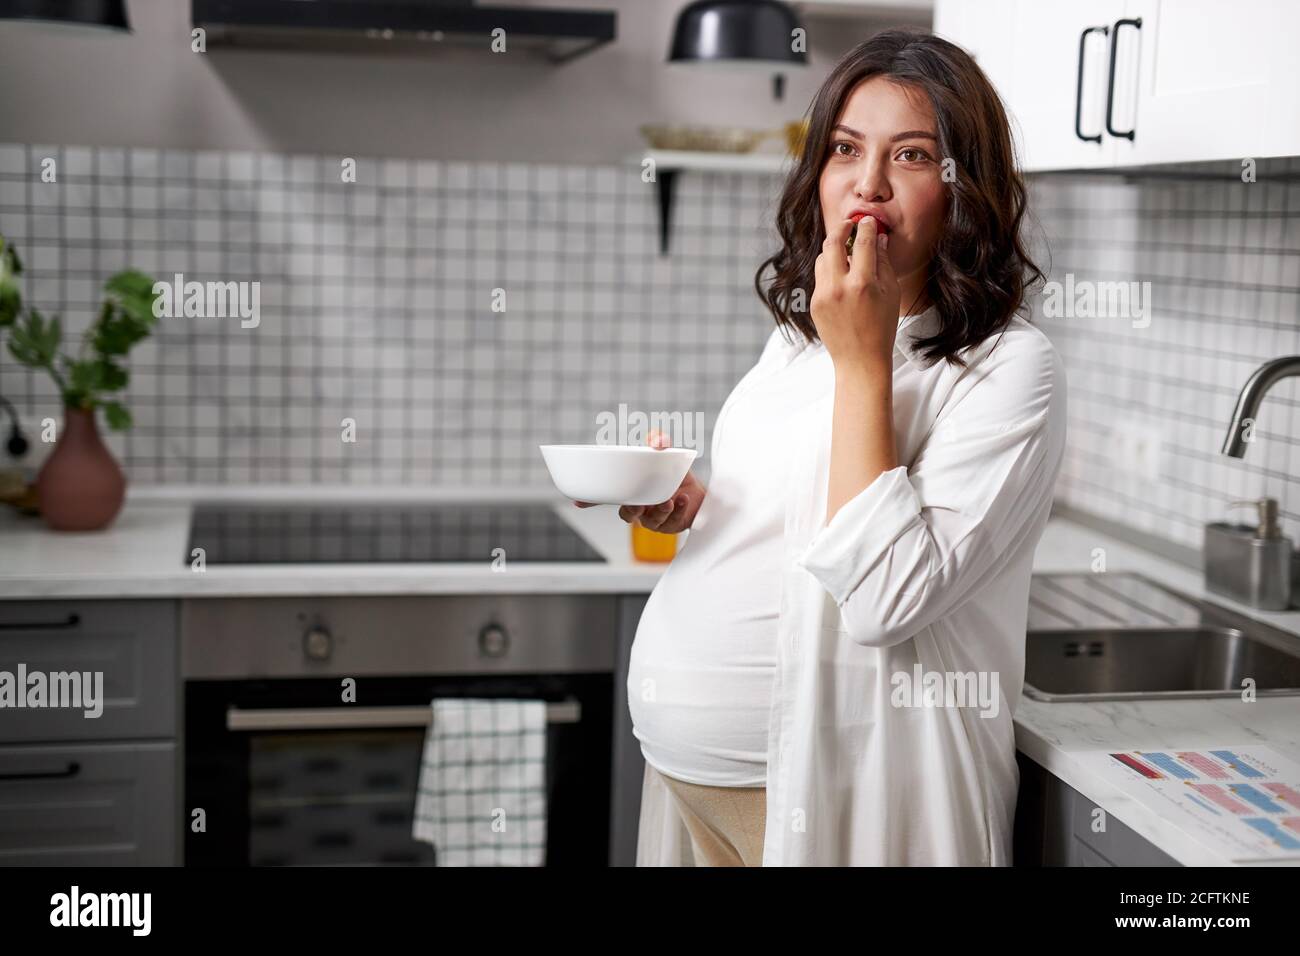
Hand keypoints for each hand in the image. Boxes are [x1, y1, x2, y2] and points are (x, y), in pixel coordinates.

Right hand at [573, 429, 705, 532]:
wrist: (701, 494)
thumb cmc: (677, 476)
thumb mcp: (668, 455)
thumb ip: (660, 443)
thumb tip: (656, 440)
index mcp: (632, 492)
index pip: (607, 498)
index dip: (590, 500)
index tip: (577, 503)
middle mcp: (640, 507)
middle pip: (626, 514)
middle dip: (630, 510)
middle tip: (638, 504)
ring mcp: (654, 518)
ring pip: (650, 521)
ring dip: (659, 511)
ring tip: (668, 500)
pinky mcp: (670, 525)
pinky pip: (671, 521)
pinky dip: (677, 510)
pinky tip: (682, 499)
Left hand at [810, 215, 899, 370]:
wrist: (860, 359)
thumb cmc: (881, 327)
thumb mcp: (891, 293)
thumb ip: (883, 263)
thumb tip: (877, 238)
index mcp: (863, 284)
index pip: (862, 243)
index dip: (866, 227)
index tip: (868, 221)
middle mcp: (839, 287)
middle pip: (832, 242)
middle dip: (841, 228)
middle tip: (849, 225)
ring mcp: (823, 295)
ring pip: (822, 258)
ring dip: (833, 249)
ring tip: (845, 251)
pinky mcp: (814, 303)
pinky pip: (820, 276)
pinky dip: (829, 269)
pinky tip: (841, 275)